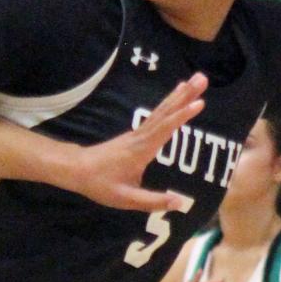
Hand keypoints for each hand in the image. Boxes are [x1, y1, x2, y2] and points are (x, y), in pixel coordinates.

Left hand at [65, 74, 208, 211]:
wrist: (77, 169)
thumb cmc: (100, 183)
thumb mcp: (125, 198)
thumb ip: (152, 201)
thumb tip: (180, 203)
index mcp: (142, 150)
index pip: (165, 129)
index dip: (182, 116)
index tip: (199, 103)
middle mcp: (141, 136)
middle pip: (166, 112)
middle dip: (185, 95)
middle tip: (203, 78)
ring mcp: (138, 133)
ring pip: (162, 111)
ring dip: (180, 95)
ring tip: (196, 79)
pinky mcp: (136, 134)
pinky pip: (157, 115)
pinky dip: (169, 103)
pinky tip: (176, 96)